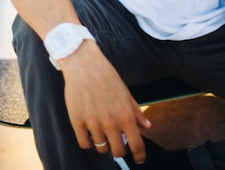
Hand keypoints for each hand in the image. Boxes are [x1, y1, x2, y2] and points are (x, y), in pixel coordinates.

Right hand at [61, 40, 150, 162]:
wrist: (83, 64)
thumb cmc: (106, 75)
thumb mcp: (125, 92)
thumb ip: (136, 111)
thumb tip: (146, 126)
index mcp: (125, 114)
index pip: (136, 145)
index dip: (140, 156)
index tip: (139, 159)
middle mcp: (110, 122)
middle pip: (118, 151)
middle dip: (120, 149)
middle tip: (118, 142)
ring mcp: (93, 123)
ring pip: (101, 148)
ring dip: (104, 143)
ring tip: (102, 130)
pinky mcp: (77, 122)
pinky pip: (84, 143)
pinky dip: (89, 141)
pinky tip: (90, 132)